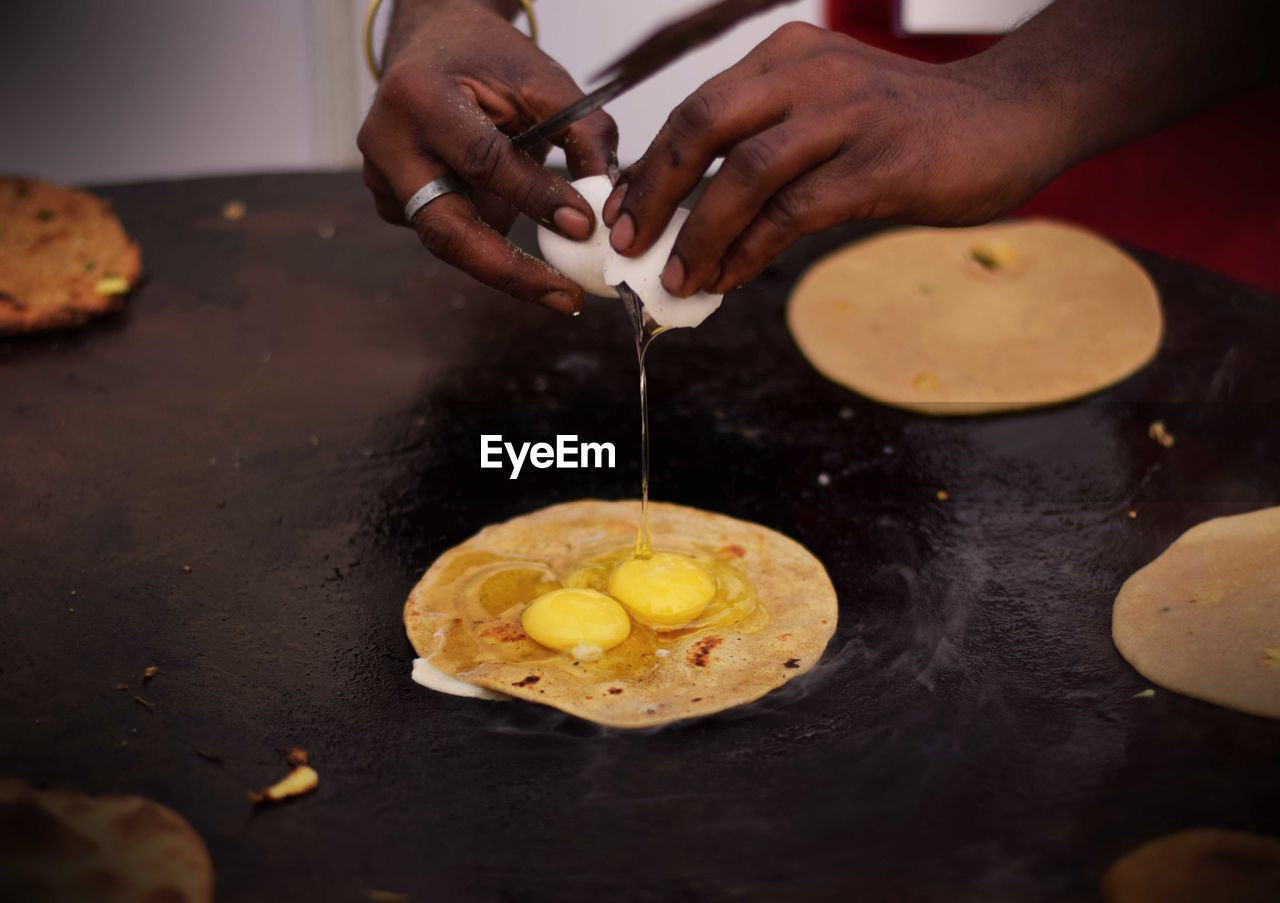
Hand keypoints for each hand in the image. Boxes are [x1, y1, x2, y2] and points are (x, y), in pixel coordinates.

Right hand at [357, 0, 617, 313]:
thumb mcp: (545, 82)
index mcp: (420, 97)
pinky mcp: (388, 201)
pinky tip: (512, 210)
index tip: (582, 227)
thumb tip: (605, 208)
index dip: (533, 198)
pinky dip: (487, 232)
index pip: (482, 161)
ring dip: (505, 249)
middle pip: (447, 230)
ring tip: (554, 250)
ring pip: (450, 238)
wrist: (434, 42)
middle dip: (510, 272)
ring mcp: (379, 177)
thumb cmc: (490, 60)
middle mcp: (387, 141)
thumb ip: (583, 135)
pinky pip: (447, 232)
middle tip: (565, 298)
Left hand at [602, 22, 1065, 297]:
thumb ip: (768, 146)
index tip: (624, 213)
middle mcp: (808, 75)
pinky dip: (751, 251)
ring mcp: (846, 116)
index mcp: (786, 56)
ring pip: (743, 174)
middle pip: (701, 126)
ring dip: (700, 233)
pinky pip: (793, 213)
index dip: (650, 165)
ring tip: (680, 278)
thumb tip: (696, 216)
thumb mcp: (828, 111)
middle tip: (632, 244)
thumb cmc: (909, 126)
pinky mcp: (878, 164)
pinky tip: (730, 279)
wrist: (1010, 118)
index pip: (695, 107)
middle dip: (655, 192)